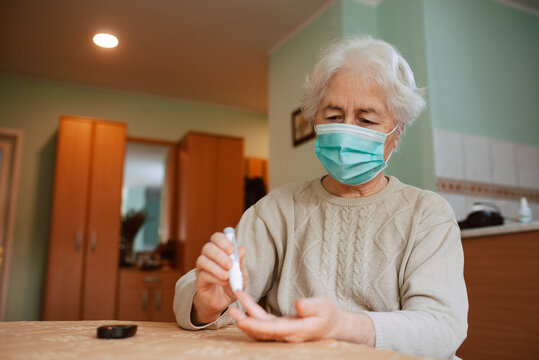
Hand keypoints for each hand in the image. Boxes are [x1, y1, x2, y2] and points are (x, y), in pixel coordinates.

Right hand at [192, 232, 247, 324]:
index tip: (232, 250)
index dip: (223, 241)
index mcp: (219, 250)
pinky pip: (203, 275)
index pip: (216, 238)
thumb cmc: (232, 283)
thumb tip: (241, 249)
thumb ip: (240, 262)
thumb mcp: (240, 273)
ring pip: (202, 260)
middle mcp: (208, 257)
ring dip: (216, 267)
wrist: (224, 302)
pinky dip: (215, 277)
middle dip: (220, 254)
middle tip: (230, 264)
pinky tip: (224, 281)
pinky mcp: (199, 281)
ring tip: (228, 275)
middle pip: (208, 247)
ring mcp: (201, 268)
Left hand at [229, 291, 374, 344]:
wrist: (331, 326)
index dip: (256, 325)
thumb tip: (299, 305)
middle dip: (245, 322)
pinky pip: (262, 321)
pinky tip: (244, 304)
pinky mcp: (279, 327)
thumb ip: (311, 306)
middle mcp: (286, 334)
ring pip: (259, 327)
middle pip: (261, 331)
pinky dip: (252, 314)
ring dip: (246, 317)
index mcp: (296, 330)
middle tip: (231, 311)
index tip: (243, 320)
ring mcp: (281, 332)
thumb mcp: (323, 307)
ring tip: (233, 307)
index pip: (272, 329)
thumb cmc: (327, 315)